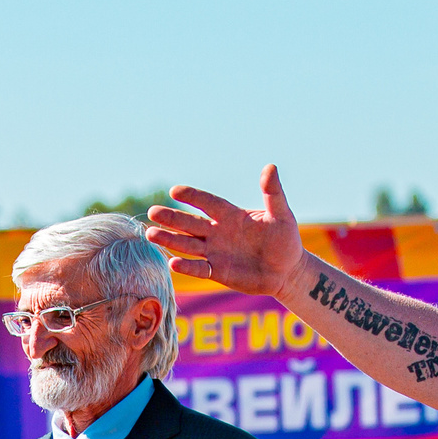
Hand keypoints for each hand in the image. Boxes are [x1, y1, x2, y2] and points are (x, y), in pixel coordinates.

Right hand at [144, 165, 306, 295]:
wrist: (287, 270)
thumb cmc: (285, 239)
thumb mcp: (281, 214)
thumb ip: (273, 192)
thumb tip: (270, 167)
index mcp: (231, 215)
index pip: (208, 203)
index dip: (193, 196)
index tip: (175, 190)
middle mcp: (218, 232)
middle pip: (190, 223)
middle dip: (172, 218)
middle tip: (152, 212)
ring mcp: (216, 252)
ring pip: (188, 244)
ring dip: (170, 239)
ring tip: (151, 234)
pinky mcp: (218, 271)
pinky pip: (199, 268)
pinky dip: (187, 266)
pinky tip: (172, 262)